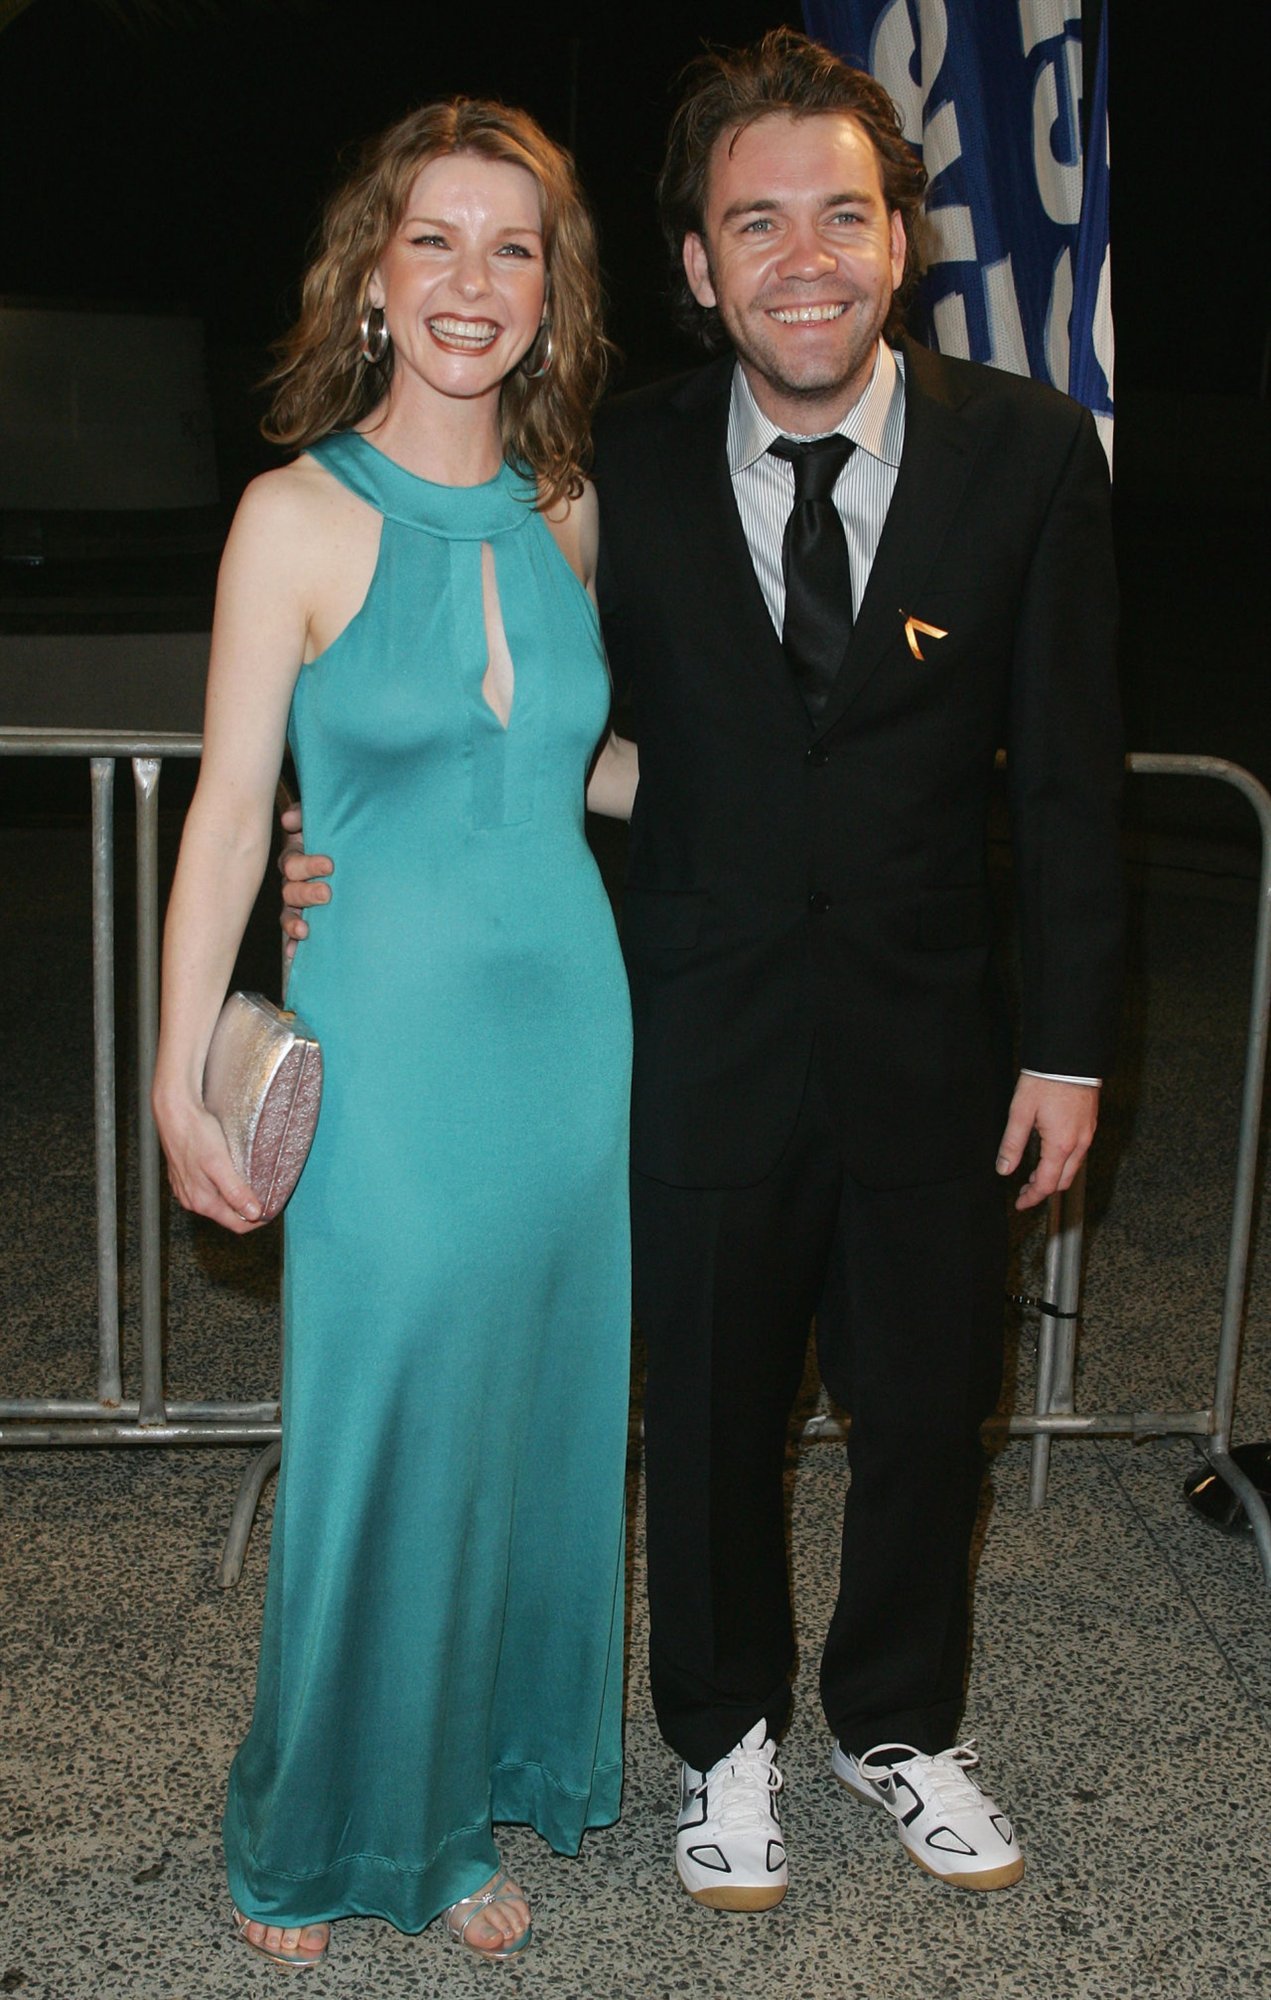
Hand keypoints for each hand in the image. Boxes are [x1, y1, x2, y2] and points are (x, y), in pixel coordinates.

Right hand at [152, 1090, 264, 1232]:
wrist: (174, 1111)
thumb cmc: (195, 1133)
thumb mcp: (220, 1164)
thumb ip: (235, 1191)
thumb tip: (252, 1214)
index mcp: (201, 1201)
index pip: (236, 1224)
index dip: (257, 1220)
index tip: (272, 1208)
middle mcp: (191, 1199)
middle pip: (227, 1214)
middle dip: (247, 1207)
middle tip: (266, 1192)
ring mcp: (186, 1188)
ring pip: (218, 1201)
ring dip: (236, 1195)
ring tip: (251, 1181)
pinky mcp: (185, 1175)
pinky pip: (209, 1188)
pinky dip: (224, 1184)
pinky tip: (231, 1171)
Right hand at [277, 800, 332, 957]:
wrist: (355, 847)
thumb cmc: (336, 831)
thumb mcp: (322, 820)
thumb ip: (305, 815)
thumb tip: (288, 820)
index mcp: (296, 857)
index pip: (292, 863)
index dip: (307, 865)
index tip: (329, 866)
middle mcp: (293, 881)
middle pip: (290, 890)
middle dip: (306, 893)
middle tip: (326, 894)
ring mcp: (298, 902)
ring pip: (289, 913)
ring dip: (294, 922)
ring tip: (305, 930)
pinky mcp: (307, 918)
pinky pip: (294, 933)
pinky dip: (293, 943)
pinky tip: (294, 954)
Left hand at [995, 1075, 1098, 1211]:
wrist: (1070, 1058)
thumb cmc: (1045, 1081)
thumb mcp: (1020, 1112)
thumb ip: (1012, 1144)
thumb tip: (1004, 1169)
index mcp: (1060, 1145)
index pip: (1048, 1184)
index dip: (1033, 1197)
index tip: (1020, 1203)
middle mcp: (1079, 1143)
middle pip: (1063, 1180)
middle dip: (1044, 1189)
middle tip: (1024, 1190)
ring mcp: (1087, 1134)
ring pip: (1073, 1168)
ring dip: (1054, 1176)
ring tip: (1034, 1174)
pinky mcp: (1090, 1124)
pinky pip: (1079, 1153)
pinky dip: (1064, 1162)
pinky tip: (1050, 1155)